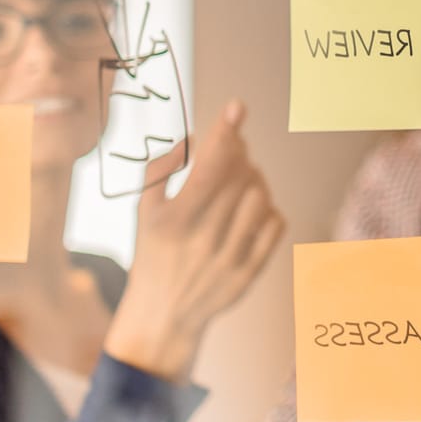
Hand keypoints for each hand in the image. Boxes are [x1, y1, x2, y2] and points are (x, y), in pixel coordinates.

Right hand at [105, 101, 285, 381]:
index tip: (237, 107)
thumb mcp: (144, 212)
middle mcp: (203, 239)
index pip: (207, 169)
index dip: (224, 133)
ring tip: (240, 182)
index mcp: (173, 221)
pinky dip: (268, 208)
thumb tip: (192, 138)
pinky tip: (250, 210)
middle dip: (239, 154)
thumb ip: (160, 171)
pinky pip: (276, 223)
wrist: (163, 314)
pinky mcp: (250, 273)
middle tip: (232, 152)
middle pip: (239, 177)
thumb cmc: (154, 252)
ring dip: (254, 179)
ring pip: (261, 196)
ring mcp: (229, 258)